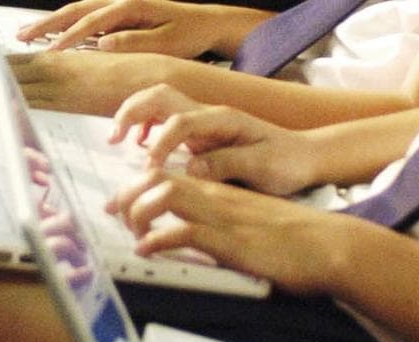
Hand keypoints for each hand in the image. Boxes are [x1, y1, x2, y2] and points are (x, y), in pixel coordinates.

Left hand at [0, 52, 181, 115]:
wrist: (156, 80)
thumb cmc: (129, 89)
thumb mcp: (91, 87)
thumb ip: (67, 96)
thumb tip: (45, 110)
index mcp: (54, 64)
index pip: (3, 68)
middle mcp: (49, 68)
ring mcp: (54, 82)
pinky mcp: (63, 96)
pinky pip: (20, 96)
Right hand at [16, 0, 229, 56]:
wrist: (206, 23)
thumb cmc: (189, 33)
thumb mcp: (167, 41)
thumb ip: (134, 42)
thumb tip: (103, 45)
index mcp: (131, 5)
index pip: (94, 20)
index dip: (71, 36)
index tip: (52, 51)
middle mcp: (121, 1)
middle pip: (76, 9)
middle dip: (47, 24)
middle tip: (21, 36)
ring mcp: (118, 7)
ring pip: (77, 12)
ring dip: (51, 23)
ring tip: (26, 35)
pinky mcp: (118, 17)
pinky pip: (86, 20)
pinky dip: (65, 26)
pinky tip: (50, 37)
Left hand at [105, 170, 360, 294]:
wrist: (330, 247)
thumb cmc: (296, 241)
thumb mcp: (252, 224)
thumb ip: (225, 223)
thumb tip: (198, 238)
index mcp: (222, 191)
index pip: (170, 174)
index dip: (137, 186)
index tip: (120, 206)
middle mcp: (218, 196)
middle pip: (158, 176)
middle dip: (127, 194)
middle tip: (115, 218)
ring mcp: (223, 216)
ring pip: (164, 195)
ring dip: (138, 213)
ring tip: (132, 235)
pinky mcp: (230, 241)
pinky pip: (182, 232)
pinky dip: (157, 240)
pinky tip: (147, 252)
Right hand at [111, 85, 319, 194]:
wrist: (306, 157)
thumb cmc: (287, 163)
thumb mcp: (262, 167)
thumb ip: (226, 165)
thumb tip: (190, 169)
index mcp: (223, 120)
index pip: (179, 122)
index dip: (160, 144)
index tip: (150, 169)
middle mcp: (209, 115)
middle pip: (160, 96)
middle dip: (132, 112)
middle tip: (113, 138)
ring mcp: (204, 122)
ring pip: (160, 104)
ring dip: (135, 116)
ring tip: (117, 141)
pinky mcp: (202, 134)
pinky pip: (166, 121)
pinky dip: (147, 128)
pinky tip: (142, 147)